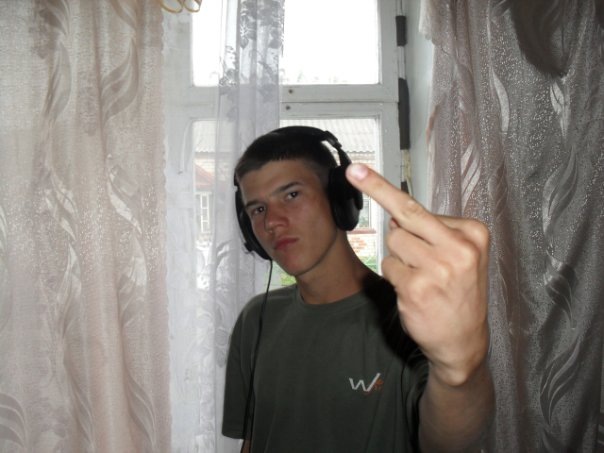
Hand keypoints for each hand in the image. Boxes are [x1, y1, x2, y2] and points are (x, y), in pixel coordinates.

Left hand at [346, 164, 489, 386]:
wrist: (464, 341)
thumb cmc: (459, 292)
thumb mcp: (460, 255)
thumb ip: (432, 232)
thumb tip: (396, 218)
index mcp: (472, 233)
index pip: (419, 208)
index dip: (386, 192)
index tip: (358, 169)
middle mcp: (458, 247)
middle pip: (404, 216)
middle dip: (377, 191)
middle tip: (354, 171)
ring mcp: (438, 268)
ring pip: (393, 242)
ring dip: (398, 257)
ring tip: (422, 276)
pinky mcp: (417, 288)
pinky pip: (388, 267)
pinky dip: (395, 276)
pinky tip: (415, 291)